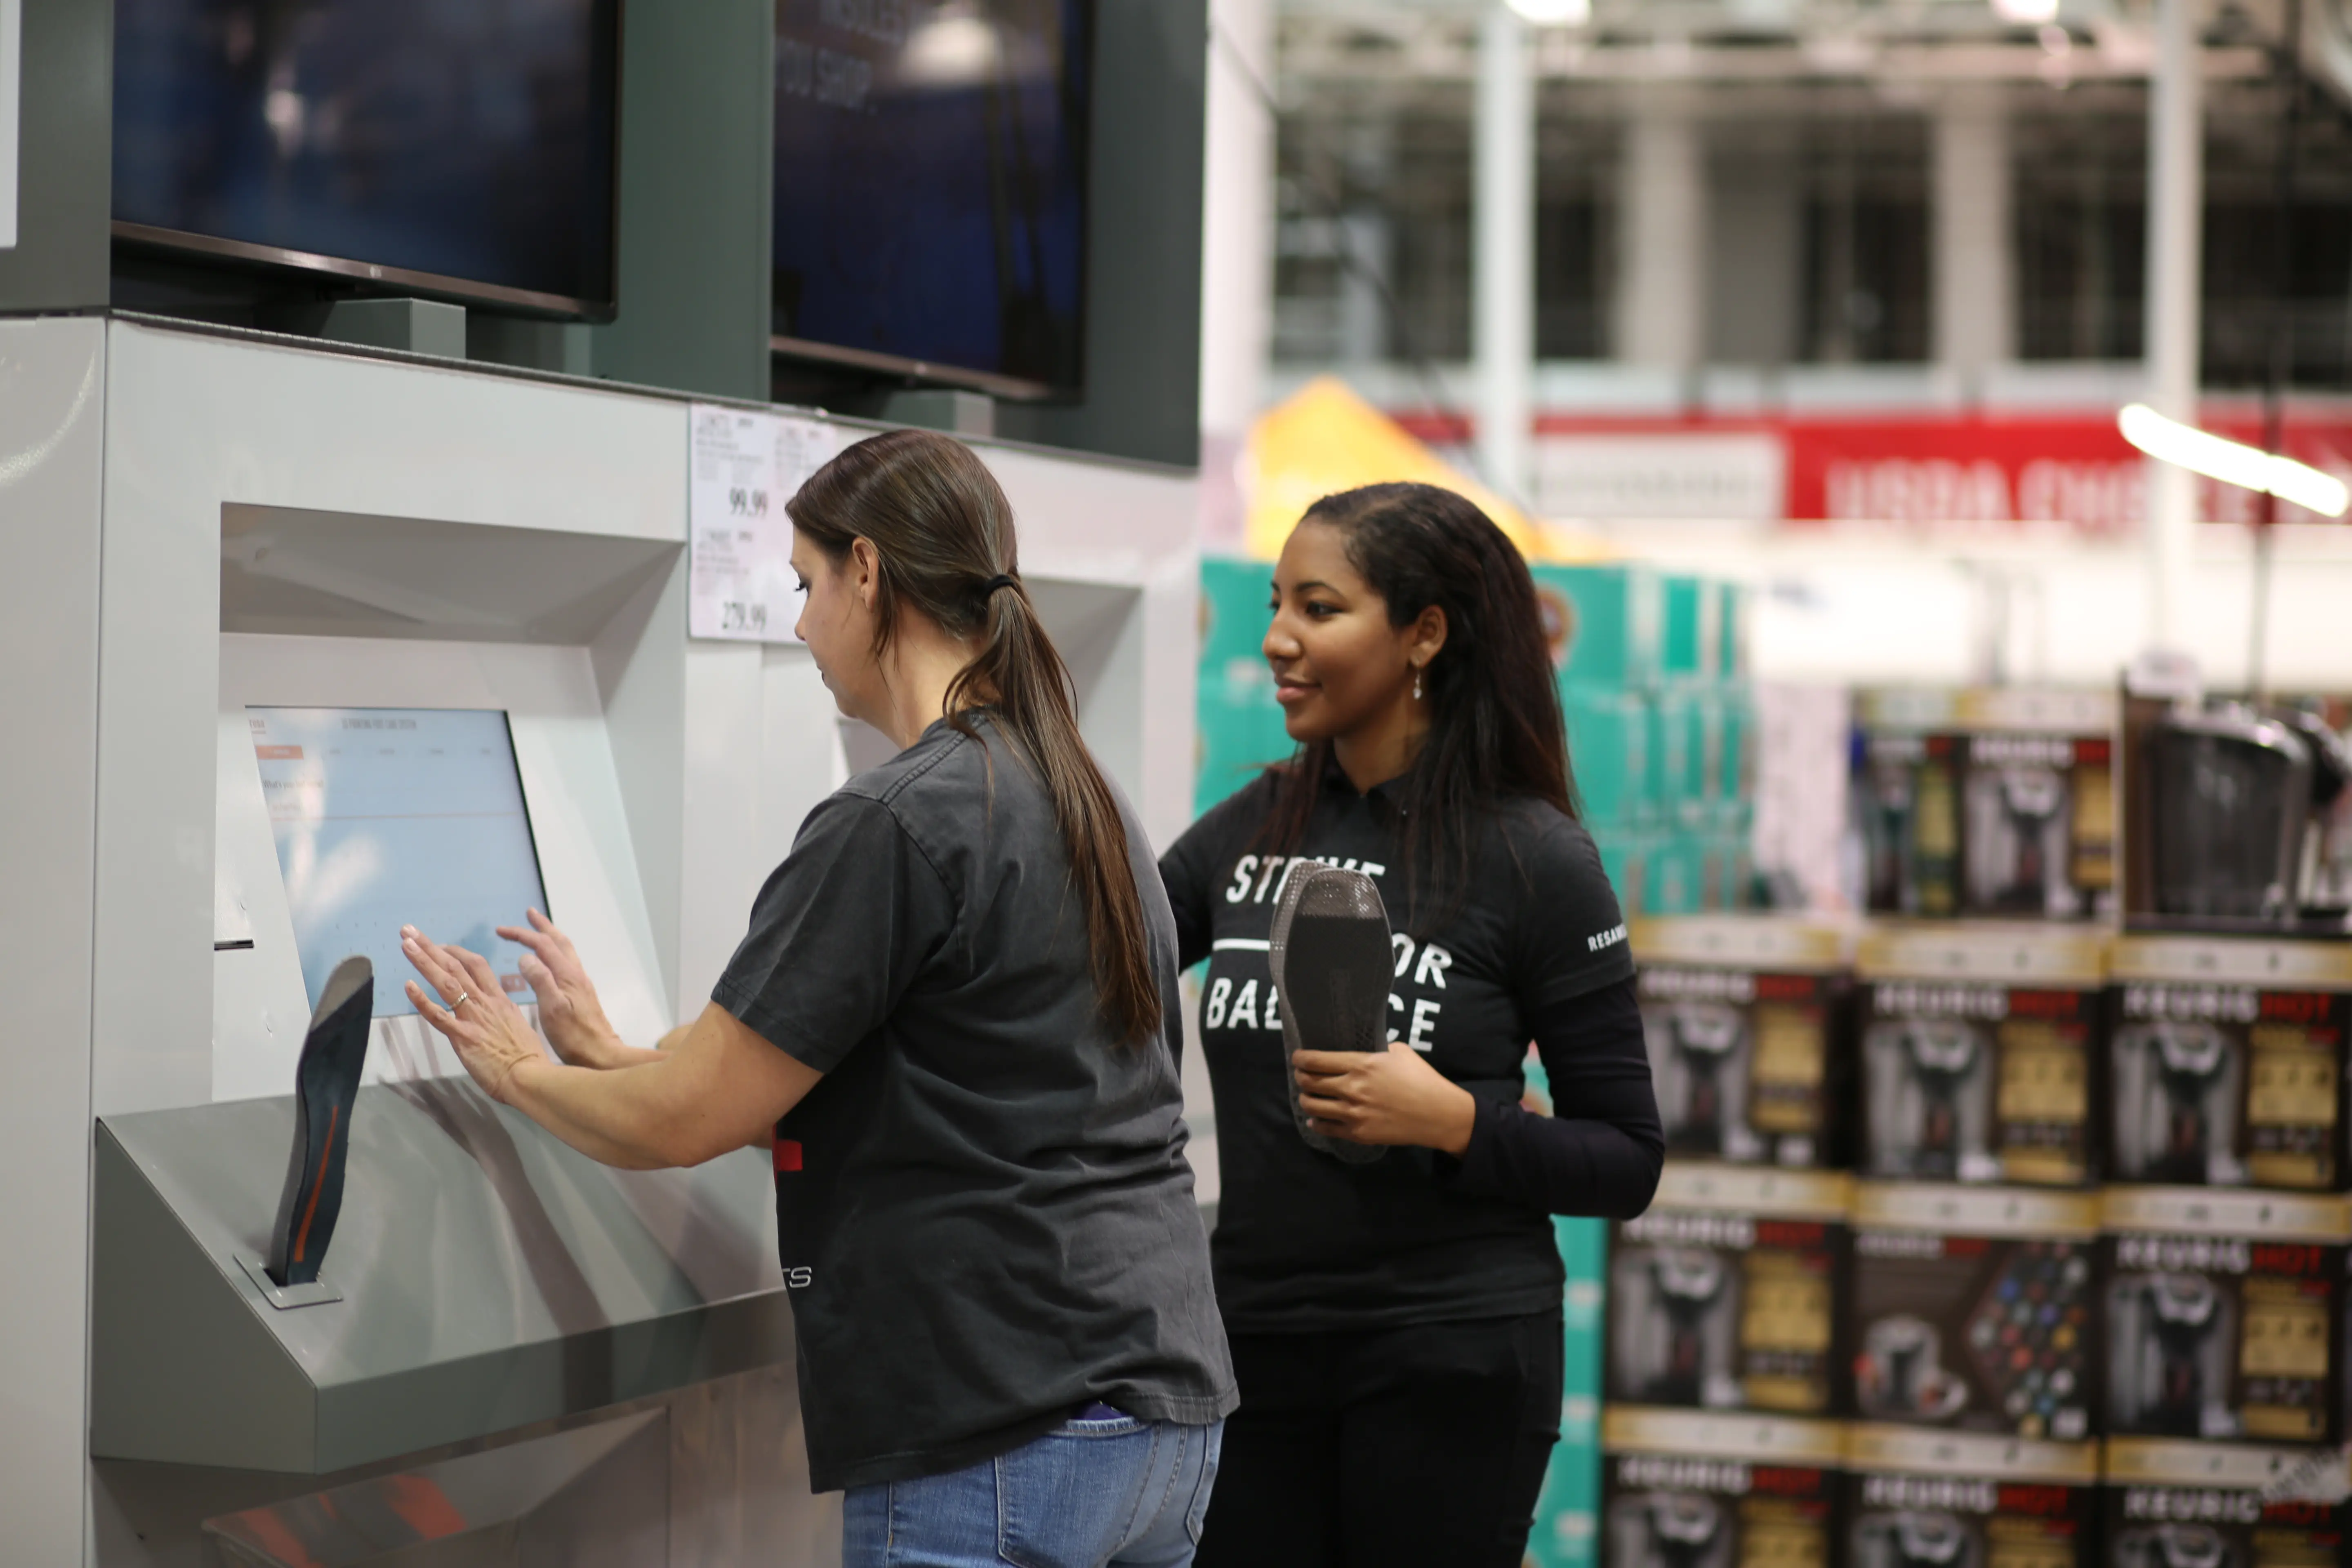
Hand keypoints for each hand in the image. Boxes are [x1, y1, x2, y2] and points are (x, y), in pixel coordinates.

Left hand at [402, 927, 548, 1105]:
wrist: (530, 1077)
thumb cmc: (527, 1058)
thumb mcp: (517, 1027)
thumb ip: (503, 1017)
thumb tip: (495, 1016)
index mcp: (500, 1000)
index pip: (477, 965)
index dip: (456, 952)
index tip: (440, 945)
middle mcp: (485, 1003)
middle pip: (456, 967)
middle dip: (431, 947)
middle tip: (410, 931)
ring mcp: (473, 1018)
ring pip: (446, 982)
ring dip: (425, 961)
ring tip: (406, 944)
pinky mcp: (463, 1037)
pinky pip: (439, 1015)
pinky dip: (422, 1000)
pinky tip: (407, 986)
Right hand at [496, 908, 625, 1068]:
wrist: (600, 1053)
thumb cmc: (574, 1036)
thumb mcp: (552, 1008)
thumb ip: (540, 980)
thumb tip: (525, 956)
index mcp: (567, 975)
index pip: (543, 945)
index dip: (522, 934)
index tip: (500, 930)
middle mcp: (575, 974)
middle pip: (558, 941)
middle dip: (541, 926)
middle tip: (528, 914)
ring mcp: (579, 983)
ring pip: (564, 951)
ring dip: (549, 937)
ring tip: (537, 931)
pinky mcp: (580, 993)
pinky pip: (565, 963)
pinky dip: (553, 953)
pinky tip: (548, 962)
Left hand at [1294, 1042, 1477, 1154]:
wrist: (1438, 1115)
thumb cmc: (1423, 1079)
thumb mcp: (1401, 1053)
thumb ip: (1377, 1050)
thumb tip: (1365, 1052)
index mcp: (1361, 1065)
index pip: (1316, 1061)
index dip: (1301, 1058)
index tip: (1297, 1058)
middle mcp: (1352, 1088)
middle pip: (1310, 1082)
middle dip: (1300, 1078)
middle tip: (1301, 1076)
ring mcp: (1353, 1113)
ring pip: (1313, 1106)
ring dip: (1306, 1100)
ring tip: (1308, 1096)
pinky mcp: (1359, 1133)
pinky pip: (1326, 1128)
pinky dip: (1317, 1122)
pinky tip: (1316, 1119)